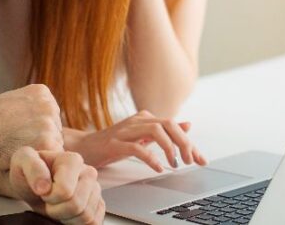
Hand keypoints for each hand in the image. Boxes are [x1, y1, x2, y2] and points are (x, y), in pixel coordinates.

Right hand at [0, 84, 63, 169]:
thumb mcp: (11, 100)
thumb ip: (30, 105)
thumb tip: (45, 114)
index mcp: (41, 91)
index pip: (50, 114)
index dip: (36, 127)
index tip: (20, 130)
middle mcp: (48, 104)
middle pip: (55, 128)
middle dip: (42, 138)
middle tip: (17, 141)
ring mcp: (49, 122)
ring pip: (55, 143)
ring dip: (41, 150)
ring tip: (17, 148)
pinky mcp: (47, 142)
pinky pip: (50, 156)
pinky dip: (40, 161)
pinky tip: (22, 157)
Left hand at [10, 147, 103, 224]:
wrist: (34, 184)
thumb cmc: (29, 173)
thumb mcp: (22, 161)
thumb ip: (32, 167)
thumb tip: (44, 186)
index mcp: (73, 160)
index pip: (65, 191)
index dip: (49, 197)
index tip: (43, 190)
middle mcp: (89, 173)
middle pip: (77, 205)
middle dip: (56, 210)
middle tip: (48, 201)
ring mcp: (96, 189)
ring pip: (86, 217)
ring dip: (66, 218)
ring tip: (57, 206)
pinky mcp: (99, 204)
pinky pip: (94, 222)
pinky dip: (77, 223)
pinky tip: (67, 213)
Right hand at [67, 110, 206, 171]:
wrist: (83, 147)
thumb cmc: (113, 143)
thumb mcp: (142, 137)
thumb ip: (164, 131)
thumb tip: (187, 125)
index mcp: (145, 118)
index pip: (174, 126)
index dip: (190, 143)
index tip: (201, 159)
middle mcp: (137, 120)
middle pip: (168, 124)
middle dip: (184, 142)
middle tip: (191, 161)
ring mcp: (125, 130)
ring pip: (156, 131)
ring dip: (170, 148)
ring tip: (175, 164)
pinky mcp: (114, 143)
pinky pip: (136, 147)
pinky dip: (150, 157)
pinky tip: (158, 167)